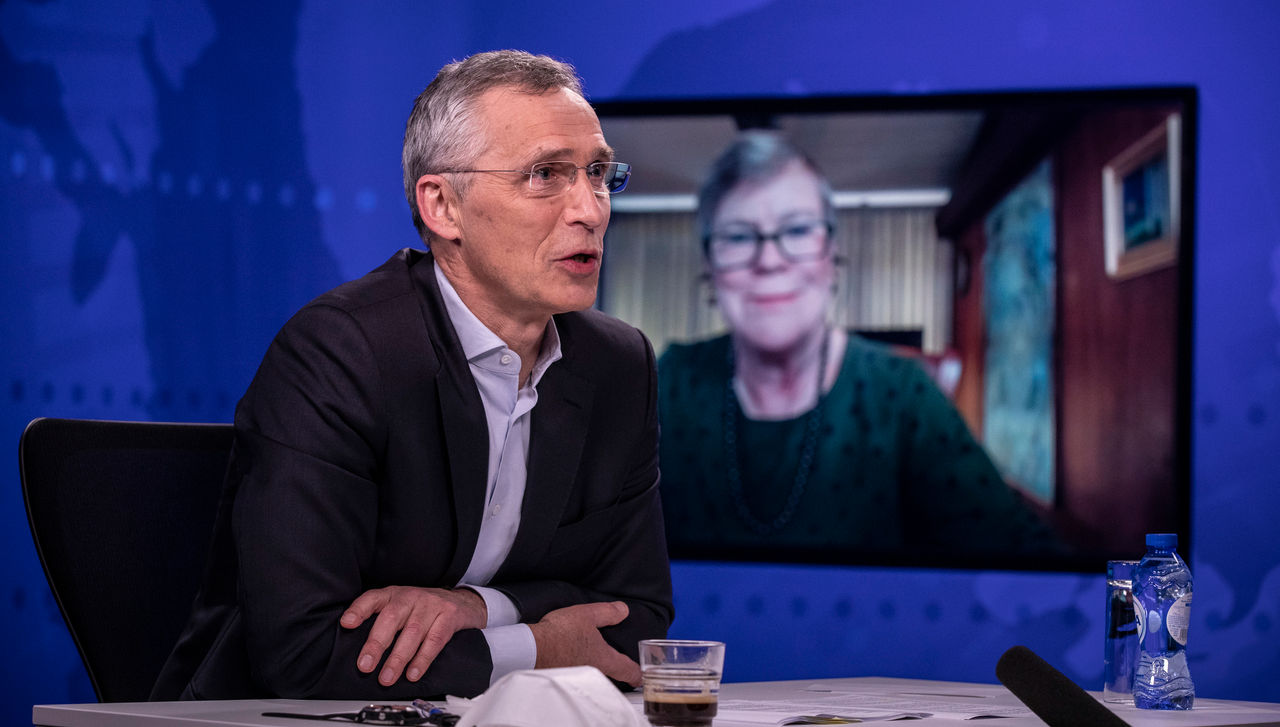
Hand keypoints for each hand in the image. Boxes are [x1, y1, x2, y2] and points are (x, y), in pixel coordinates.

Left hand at [340, 586, 486, 685]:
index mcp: (394, 594)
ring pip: (413, 632)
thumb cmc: (422, 609)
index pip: (373, 598)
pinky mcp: (449, 616)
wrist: (460, 601)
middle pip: (391, 617)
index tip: (347, 623)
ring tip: (387, 677)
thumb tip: (358, 649)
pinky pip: (435, 640)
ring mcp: (431, 605)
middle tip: (365, 666)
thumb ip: (379, 621)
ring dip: (398, 658)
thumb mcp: (399, 607)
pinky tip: (413, 673)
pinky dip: (422, 659)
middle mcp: (411, 596)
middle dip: (377, 643)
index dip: (359, 610)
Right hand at [529, 601, 640, 686]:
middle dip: (616, 667)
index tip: (641, 676)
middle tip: (620, 661)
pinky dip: (578, 661)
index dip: (637, 673)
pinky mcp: (563, 672)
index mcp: (604, 659)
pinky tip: (572, 650)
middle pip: (611, 673)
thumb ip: (608, 613)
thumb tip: (623, 610)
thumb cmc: (560, 634)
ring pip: (593, 670)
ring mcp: (578, 674)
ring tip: (593, 651)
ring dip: (595, 663)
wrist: (531, 648)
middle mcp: (593, 670)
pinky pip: (576, 668)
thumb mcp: (588, 615)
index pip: (628, 671)